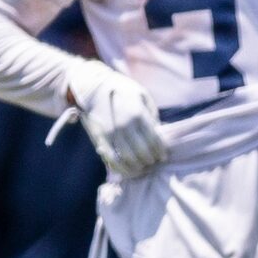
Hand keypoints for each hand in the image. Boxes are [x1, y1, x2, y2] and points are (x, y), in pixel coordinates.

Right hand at [69, 63, 167, 177]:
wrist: (94, 87)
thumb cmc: (123, 90)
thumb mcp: (142, 96)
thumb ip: (152, 115)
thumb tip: (159, 135)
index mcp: (138, 113)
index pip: (154, 140)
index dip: (160, 151)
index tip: (163, 157)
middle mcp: (125, 125)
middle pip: (142, 152)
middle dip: (150, 160)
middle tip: (153, 162)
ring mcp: (111, 133)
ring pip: (128, 159)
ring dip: (137, 167)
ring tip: (142, 167)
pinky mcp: (99, 139)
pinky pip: (111, 159)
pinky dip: (121, 169)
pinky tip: (127, 170)